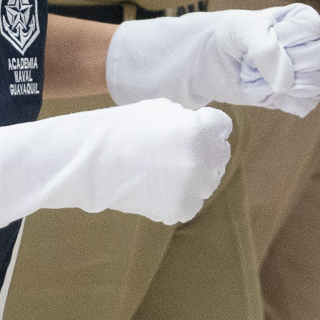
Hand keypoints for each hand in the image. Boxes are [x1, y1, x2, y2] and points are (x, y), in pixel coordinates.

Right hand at [0, 101, 230, 228]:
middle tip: (180, 151)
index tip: (195, 128)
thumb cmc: (126, 128)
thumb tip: (200, 128)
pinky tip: (161, 187)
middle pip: (219, 154)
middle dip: (204, 150)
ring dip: (195, 175)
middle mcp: (203, 160)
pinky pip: (192, 202)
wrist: (96, 162)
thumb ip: (187, 119)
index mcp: (199, 130)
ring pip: (208, 181)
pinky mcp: (180, 210)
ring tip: (168, 171)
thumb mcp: (161, 109)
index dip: (208, 126)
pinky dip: (181, 197)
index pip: (222, 127)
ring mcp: (193, 188)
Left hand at [106, 4, 319, 116]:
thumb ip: (265, 47)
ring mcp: (300, 70)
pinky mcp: (290, 94)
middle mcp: (305, 44)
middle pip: (318, 59)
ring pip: (316, 83)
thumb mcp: (241, 29)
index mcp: (298, 20)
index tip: (264, 40)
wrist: (203, 60)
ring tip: (260, 78)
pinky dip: (288, 102)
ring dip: (289, 86)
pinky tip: (267, 93)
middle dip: (288, 65)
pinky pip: (305, 103)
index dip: (290, 41)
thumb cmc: (224, 35)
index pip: (313, 31)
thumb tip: (286, 79)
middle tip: (256, 63)